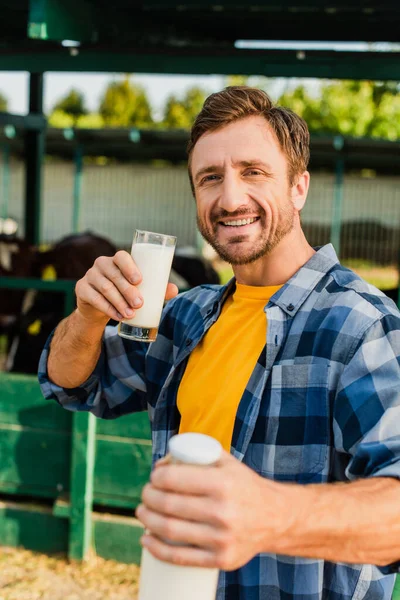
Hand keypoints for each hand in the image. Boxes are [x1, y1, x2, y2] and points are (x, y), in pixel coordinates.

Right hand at [75, 250, 178, 323]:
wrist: (99, 307)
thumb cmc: (123, 293)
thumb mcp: (139, 290)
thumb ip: (157, 289)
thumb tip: (174, 290)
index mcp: (117, 260)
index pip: (121, 256)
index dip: (129, 267)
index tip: (140, 280)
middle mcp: (102, 264)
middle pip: (114, 275)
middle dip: (127, 291)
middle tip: (139, 304)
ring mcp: (90, 275)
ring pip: (105, 288)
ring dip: (119, 302)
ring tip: (131, 315)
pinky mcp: (81, 289)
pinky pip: (94, 298)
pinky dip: (107, 309)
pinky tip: (117, 317)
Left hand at [136, 451, 291, 570]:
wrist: (277, 518)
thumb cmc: (245, 486)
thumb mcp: (228, 463)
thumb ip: (199, 454)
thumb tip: (163, 463)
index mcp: (223, 483)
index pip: (174, 479)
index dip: (156, 478)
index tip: (153, 477)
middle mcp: (222, 511)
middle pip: (168, 505)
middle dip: (148, 497)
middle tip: (145, 494)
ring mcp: (221, 538)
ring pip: (169, 530)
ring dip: (147, 520)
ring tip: (142, 512)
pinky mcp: (221, 560)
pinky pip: (180, 557)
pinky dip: (157, 549)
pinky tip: (146, 539)